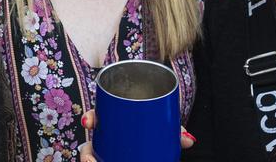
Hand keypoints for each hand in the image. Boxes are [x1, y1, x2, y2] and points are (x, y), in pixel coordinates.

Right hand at [77, 109, 194, 160]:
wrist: (161, 153)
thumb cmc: (157, 134)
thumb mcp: (165, 130)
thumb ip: (175, 133)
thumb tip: (189, 141)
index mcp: (115, 124)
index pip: (96, 118)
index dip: (90, 118)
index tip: (88, 122)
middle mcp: (107, 142)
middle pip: (90, 146)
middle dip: (86, 153)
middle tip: (90, 157)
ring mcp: (109, 157)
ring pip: (94, 160)